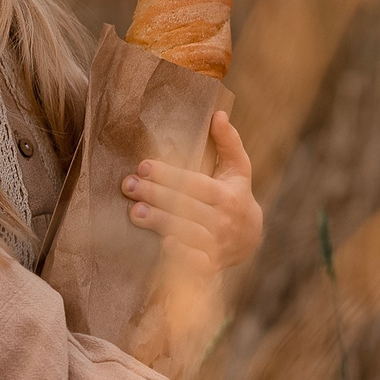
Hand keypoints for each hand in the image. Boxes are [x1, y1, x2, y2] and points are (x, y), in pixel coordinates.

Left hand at [123, 111, 263, 270]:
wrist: (250, 238)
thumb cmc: (236, 194)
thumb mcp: (238, 168)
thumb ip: (228, 141)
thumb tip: (217, 114)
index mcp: (226, 196)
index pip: (194, 183)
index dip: (168, 174)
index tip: (143, 165)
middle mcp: (223, 221)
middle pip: (184, 207)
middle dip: (154, 195)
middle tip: (128, 185)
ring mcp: (216, 245)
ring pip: (185, 232)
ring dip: (159, 222)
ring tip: (134, 211)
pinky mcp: (210, 265)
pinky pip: (195, 262)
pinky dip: (181, 255)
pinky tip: (163, 244)